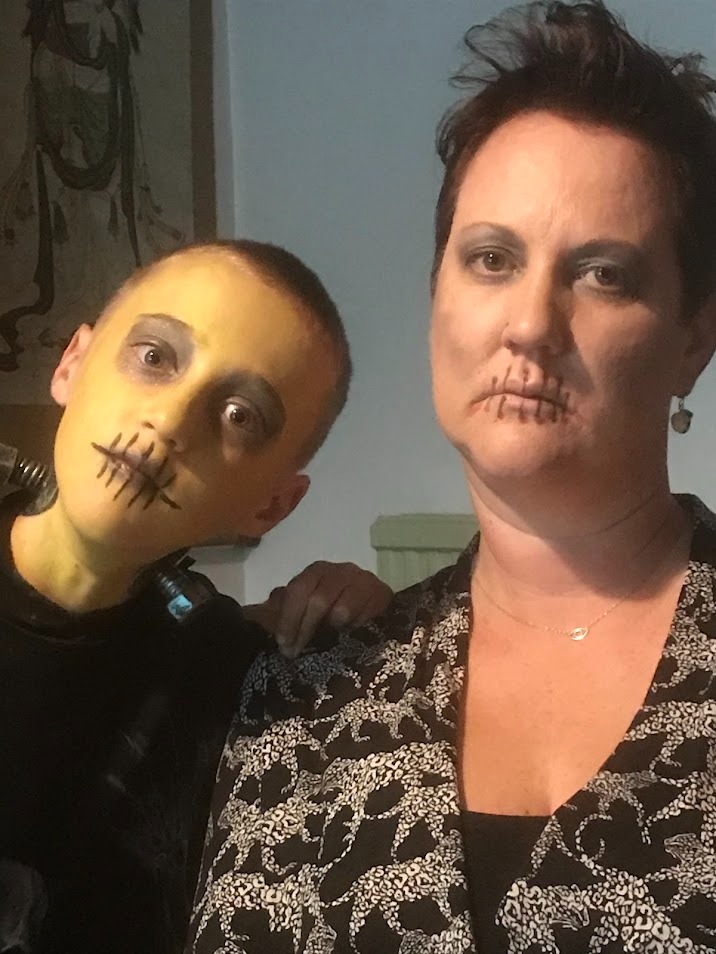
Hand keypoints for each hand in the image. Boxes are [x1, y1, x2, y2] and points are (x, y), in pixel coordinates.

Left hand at [243, 561, 393, 657]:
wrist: (376, 608)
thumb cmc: (334, 611)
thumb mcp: (304, 611)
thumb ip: (280, 612)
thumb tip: (249, 616)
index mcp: (315, 573)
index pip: (297, 590)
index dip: (289, 618)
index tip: (283, 644)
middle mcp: (338, 571)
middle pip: (317, 599)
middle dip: (304, 629)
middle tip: (296, 653)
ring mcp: (361, 580)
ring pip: (340, 609)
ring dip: (330, 630)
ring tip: (326, 645)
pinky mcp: (381, 593)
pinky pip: (364, 615)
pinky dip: (354, 628)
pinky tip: (350, 635)